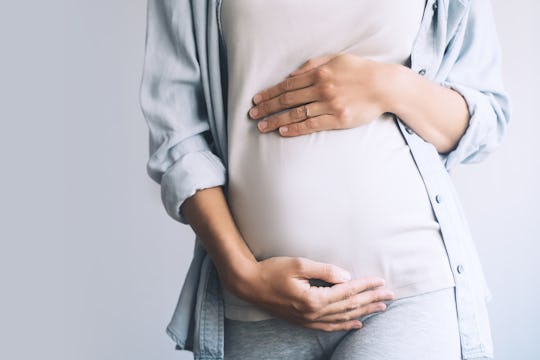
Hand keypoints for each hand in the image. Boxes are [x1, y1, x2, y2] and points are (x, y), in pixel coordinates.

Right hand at [227, 256, 394, 331]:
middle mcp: (313, 313)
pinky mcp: (303, 321)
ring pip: (343, 318)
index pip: (347, 292)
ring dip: (363, 312)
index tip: (381, 281)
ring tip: (380, 307)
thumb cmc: (272, 270)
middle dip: (372, 300)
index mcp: (314, 299)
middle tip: (390, 295)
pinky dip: (345, 325)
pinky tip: (357, 324)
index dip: (366, 286)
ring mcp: (308, 320)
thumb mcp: (298, 264)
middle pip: (349, 306)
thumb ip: (324, 270)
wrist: (249, 285)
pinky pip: (330, 327)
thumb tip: (346, 276)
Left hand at [247, 53, 393, 136]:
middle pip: (288, 100)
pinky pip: (311, 125)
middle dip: (267, 107)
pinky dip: (295, 129)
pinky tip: (282, 131)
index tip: (257, 100)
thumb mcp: (337, 59)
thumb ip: (313, 64)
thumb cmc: (360, 71)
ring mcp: (329, 105)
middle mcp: (321, 89)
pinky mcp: (337, 119)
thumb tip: (292, 75)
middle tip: (252, 115)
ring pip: (296, 114)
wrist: (385, 86)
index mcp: (319, 74)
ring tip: (262, 126)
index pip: (288, 85)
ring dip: (276, 120)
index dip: (270, 93)